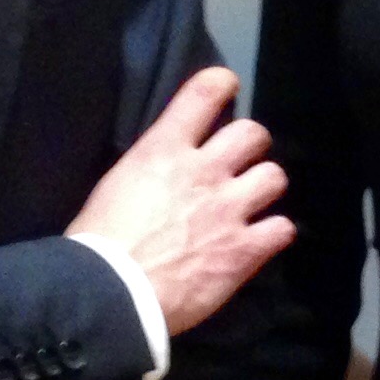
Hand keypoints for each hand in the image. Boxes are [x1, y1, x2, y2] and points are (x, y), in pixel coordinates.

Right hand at [70, 67, 292, 334]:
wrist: (109, 295)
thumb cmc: (97, 243)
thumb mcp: (116, 185)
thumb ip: (150, 170)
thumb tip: (159, 174)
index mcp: (164, 150)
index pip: (205, 93)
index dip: (221, 85)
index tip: (226, 88)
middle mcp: (204, 170)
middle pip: (253, 133)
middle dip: (251, 145)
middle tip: (239, 164)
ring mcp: (229, 208)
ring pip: (275, 177)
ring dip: (264, 188)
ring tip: (251, 203)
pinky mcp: (245, 249)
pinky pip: (283, 229)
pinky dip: (274, 234)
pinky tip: (261, 241)